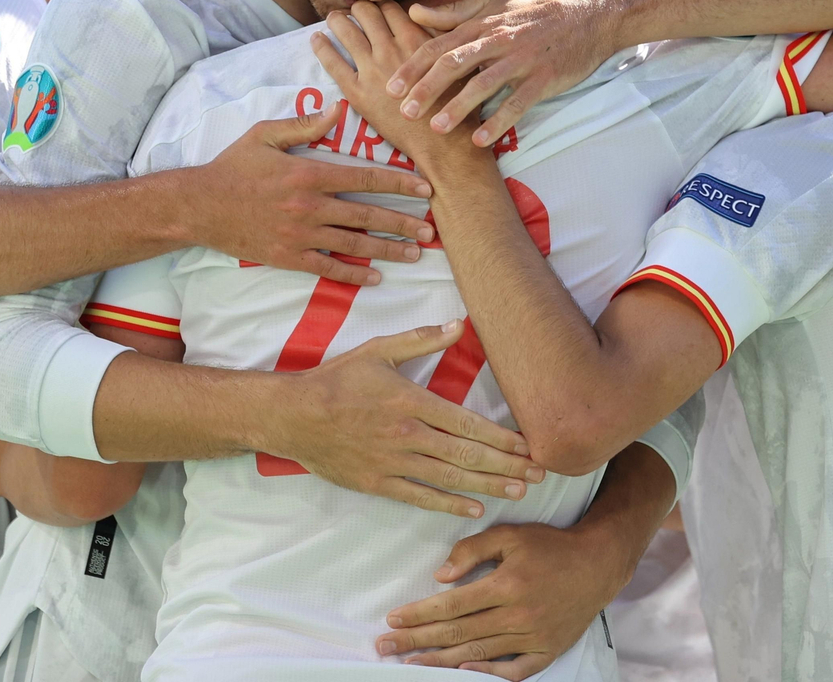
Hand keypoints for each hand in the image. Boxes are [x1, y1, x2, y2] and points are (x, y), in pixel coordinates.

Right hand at [186, 106, 435, 286]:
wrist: (199, 206)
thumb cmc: (233, 166)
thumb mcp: (265, 135)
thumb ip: (304, 124)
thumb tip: (338, 109)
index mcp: (309, 173)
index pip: (366, 178)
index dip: (399, 184)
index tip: (425, 189)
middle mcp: (310, 206)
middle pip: (367, 215)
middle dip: (403, 222)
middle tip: (431, 229)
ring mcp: (300, 234)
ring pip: (354, 244)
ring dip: (387, 250)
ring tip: (414, 255)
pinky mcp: (289, 257)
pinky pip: (327, 268)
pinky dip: (353, 275)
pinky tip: (375, 278)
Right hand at [273, 321, 545, 517]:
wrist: (292, 415)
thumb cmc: (337, 379)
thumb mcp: (379, 350)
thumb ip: (421, 341)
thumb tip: (457, 324)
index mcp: (412, 401)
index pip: (467, 423)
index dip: (502, 438)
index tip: (530, 446)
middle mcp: (407, 434)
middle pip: (467, 454)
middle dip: (507, 466)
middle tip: (540, 475)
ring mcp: (392, 461)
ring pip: (449, 478)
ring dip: (488, 486)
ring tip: (520, 492)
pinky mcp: (376, 482)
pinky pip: (419, 496)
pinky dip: (448, 504)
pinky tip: (474, 508)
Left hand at [311, 1, 481, 173]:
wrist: (442, 142)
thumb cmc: (453, 104)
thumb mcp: (451, 64)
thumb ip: (437, 40)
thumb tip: (424, 19)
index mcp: (416, 40)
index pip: (391, 8)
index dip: (382, 6)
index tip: (377, 9)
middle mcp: (392, 49)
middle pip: (368, 13)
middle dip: (358, 8)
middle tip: (353, 11)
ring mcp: (372, 69)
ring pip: (347, 30)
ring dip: (338, 20)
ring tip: (334, 18)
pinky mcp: (358, 91)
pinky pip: (332, 62)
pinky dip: (322, 47)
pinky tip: (317, 38)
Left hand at [377, 521, 628, 678]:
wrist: (598, 564)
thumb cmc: (551, 545)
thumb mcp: (511, 535)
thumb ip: (473, 550)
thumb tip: (441, 577)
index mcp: (507, 584)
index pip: (452, 604)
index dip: (420, 613)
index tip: (393, 618)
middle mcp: (518, 615)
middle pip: (458, 633)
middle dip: (417, 640)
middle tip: (385, 646)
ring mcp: (533, 637)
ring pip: (478, 654)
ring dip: (440, 660)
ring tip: (410, 664)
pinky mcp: (547, 651)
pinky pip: (513, 672)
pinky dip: (487, 674)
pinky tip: (461, 672)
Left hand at [385, 0, 622, 145]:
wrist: (589, 15)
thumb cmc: (536, 11)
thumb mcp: (494, 5)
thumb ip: (453, 14)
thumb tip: (413, 12)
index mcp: (482, 25)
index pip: (440, 46)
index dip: (413, 67)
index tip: (391, 88)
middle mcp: (498, 40)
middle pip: (455, 64)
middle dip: (427, 89)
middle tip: (405, 112)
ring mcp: (522, 59)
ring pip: (483, 85)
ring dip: (458, 108)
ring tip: (436, 129)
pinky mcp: (544, 78)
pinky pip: (518, 103)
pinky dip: (499, 122)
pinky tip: (480, 141)